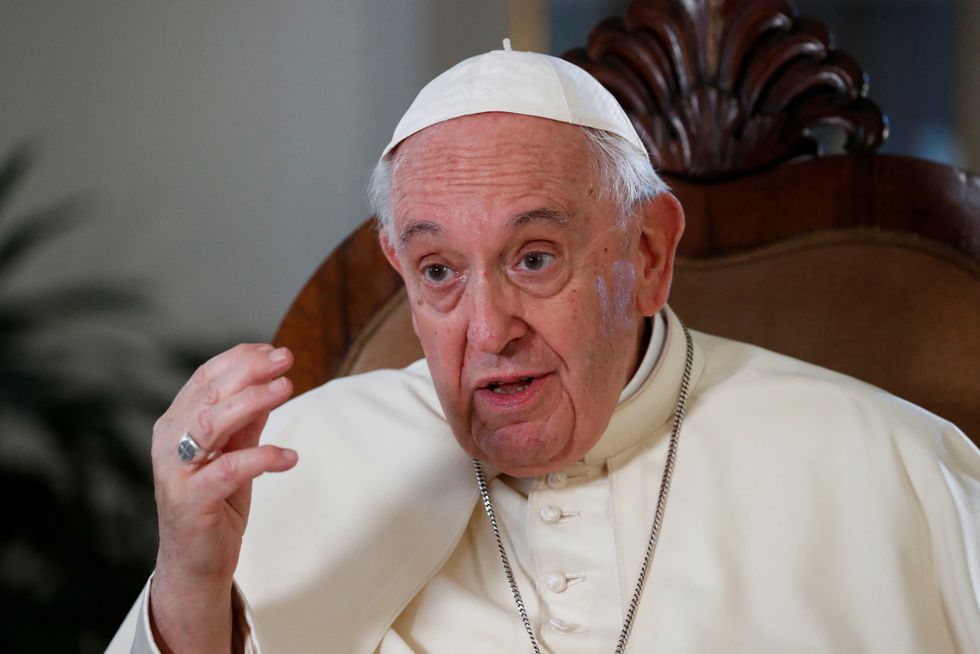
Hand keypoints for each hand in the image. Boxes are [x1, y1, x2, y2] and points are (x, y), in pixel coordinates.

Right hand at [148, 343, 297, 652]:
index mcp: (176, 424)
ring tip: (287, 388)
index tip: (274, 350)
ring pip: (211, 424)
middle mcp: (169, 442)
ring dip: (252, 401)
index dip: (240, 359)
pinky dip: (262, 458)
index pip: (205, 378)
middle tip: (286, 359)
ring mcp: (177, 471)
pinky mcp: (191, 500)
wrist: (195, 565)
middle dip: (250, 371)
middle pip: (209, 394)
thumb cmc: (215, 505)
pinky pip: (228, 470)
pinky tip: (289, 456)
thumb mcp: (235, 453)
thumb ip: (248, 422)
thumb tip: (272, 383)